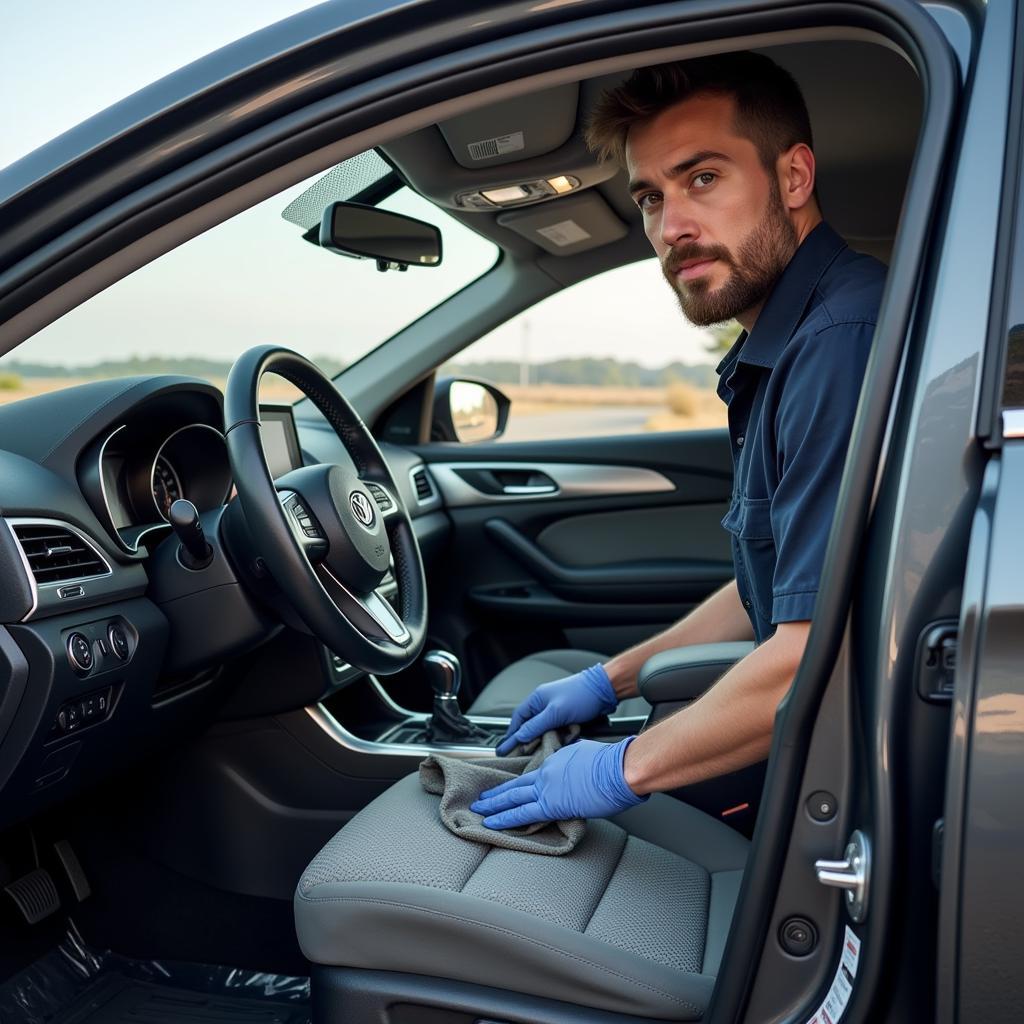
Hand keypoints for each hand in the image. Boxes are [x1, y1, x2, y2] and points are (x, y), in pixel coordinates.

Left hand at [471, 737, 645, 828]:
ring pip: (513, 797)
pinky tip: (492, 823)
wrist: (620, 768)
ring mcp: (547, 787)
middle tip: (483, 799)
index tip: (514, 790)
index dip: (522, 784)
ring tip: (480, 810)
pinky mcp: (551, 804)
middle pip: (517, 784)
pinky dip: (504, 818)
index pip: (535, 775)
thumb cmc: (614, 763)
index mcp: (557, 760)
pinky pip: (522, 813)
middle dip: (498, 793)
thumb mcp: (590, 754)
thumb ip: (578, 762)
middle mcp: (547, 771)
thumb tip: (578, 769)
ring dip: (494, 805)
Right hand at [495, 664, 616, 755]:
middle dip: (524, 739)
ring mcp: (556, 710)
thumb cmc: (580, 696)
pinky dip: (554, 738)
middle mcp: (544, 704)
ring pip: (543, 729)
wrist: (605, 689)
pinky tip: (553, 746)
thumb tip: (519, 737)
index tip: (504, 748)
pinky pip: (555, 729)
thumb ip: (536, 726)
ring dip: (541, 740)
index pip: (518, 719)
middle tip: (517, 754)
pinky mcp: (567, 716)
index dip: (511, 734)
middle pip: (529, 725)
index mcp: (537, 699)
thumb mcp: (555, 713)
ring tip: (534, 753)